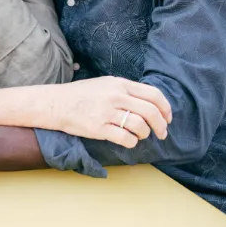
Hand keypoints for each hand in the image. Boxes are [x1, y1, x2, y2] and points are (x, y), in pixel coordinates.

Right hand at [51, 77, 172, 148]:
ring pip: (140, 126)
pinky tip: (129, 141)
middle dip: (161, 125)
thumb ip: (127, 90)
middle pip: (150, 111)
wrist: (57, 103)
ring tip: (140, 135)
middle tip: (162, 133)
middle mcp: (116, 96)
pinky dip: (132, 142)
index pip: (153, 94)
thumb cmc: (83, 94)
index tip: (168, 118)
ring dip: (144, 134)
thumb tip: (149, 102)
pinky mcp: (99, 128)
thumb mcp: (107, 84)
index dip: (165, 108)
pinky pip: (125, 138)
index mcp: (121, 84)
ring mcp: (107, 113)